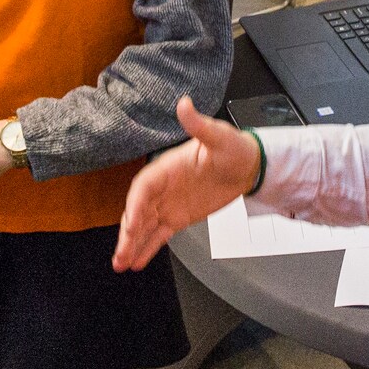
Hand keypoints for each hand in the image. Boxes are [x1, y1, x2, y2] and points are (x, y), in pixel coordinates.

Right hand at [117, 96, 261, 270]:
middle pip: (138, 211)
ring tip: (121, 263)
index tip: (132, 222)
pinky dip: (147, 248)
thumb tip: (185, 105)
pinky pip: (158, 235)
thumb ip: (199, 125)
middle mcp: (162, 187)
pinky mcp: (177, 218)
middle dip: (128, 232)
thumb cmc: (233, 148)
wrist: (247, 166)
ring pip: (144, 227)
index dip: (135, 205)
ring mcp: (167, 204)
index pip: (144, 187)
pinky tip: (136, 262)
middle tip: (121, 252)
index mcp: (167, 167)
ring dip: (131, 244)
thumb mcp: (219, 136)